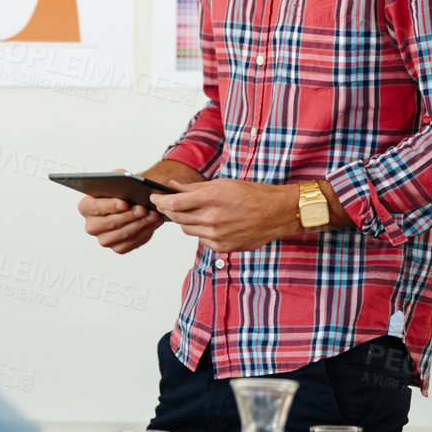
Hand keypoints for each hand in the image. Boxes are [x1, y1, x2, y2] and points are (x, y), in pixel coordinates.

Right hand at [78, 172, 165, 254]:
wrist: (130, 202)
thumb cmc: (121, 190)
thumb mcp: (117, 178)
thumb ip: (118, 177)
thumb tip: (127, 182)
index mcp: (86, 207)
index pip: (95, 207)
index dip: (110, 206)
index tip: (125, 203)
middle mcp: (91, 225)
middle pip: (110, 223)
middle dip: (130, 215)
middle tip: (143, 209)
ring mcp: (103, 239)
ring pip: (123, 235)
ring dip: (140, 224)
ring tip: (153, 215)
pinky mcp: (117, 247)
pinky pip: (131, 244)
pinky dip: (145, 233)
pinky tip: (153, 223)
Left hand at [151, 178, 298, 253]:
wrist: (276, 213)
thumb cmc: (252, 195)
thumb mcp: (222, 184)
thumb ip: (194, 188)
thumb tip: (173, 186)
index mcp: (210, 199)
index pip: (174, 203)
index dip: (160, 201)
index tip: (154, 198)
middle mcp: (212, 219)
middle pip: (177, 218)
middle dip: (169, 211)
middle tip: (168, 204)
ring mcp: (217, 236)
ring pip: (187, 230)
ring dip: (185, 221)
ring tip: (194, 212)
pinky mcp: (223, 247)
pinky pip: (201, 240)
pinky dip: (200, 232)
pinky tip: (210, 223)